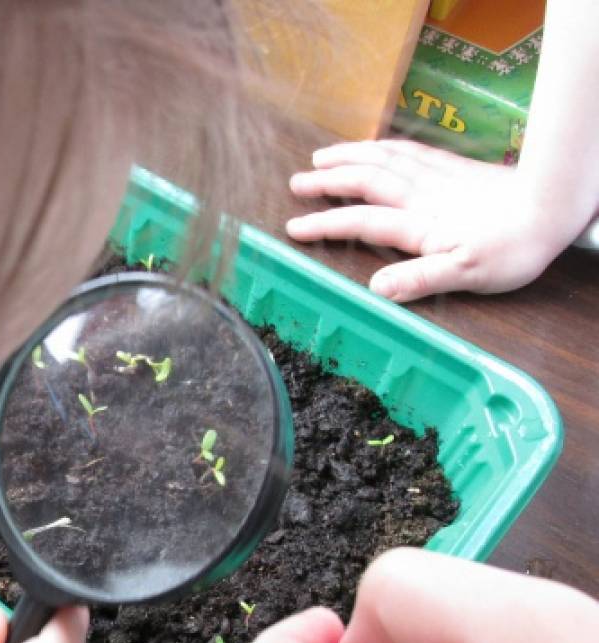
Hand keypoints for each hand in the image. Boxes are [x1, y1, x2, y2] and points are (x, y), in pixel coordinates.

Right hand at [286, 140, 583, 301]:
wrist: (554, 206)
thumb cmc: (513, 249)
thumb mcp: (467, 275)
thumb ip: (421, 279)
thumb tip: (376, 288)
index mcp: (420, 225)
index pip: (364, 222)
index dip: (327, 225)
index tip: (294, 228)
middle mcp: (422, 196)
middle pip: (368, 182)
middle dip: (329, 181)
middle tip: (296, 182)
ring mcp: (438, 178)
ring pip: (386, 160)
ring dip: (351, 156)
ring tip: (322, 156)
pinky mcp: (456, 168)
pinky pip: (410, 151)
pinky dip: (384, 147)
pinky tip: (375, 147)